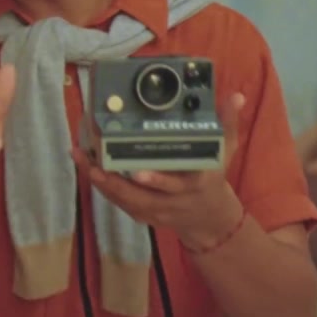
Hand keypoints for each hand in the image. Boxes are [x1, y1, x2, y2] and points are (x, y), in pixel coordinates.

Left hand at [71, 92, 246, 250]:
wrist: (210, 219)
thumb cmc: (213, 177)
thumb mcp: (225, 151)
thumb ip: (227, 124)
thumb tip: (234, 97)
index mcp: (192, 183)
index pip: (174, 184)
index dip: (156, 180)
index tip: (137, 172)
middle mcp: (172, 201)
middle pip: (140, 196)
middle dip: (114, 182)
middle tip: (93, 163)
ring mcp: (157, 211)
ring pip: (125, 200)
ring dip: (101, 183)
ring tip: (82, 160)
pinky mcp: (144, 215)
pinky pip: (120, 204)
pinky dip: (104, 189)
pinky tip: (87, 170)